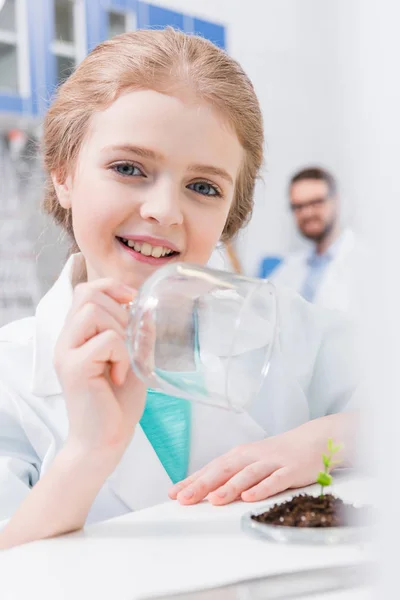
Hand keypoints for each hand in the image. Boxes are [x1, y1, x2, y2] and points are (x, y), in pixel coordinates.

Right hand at [54, 278, 147, 460]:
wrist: (106, 441)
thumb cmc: (118, 404)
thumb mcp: (133, 359)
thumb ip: (137, 334)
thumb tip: (148, 309)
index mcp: (78, 335)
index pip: (85, 290)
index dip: (111, 287)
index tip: (132, 302)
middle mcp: (67, 340)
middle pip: (88, 294)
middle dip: (119, 313)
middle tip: (127, 344)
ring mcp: (66, 352)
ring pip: (95, 312)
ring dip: (120, 333)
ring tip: (123, 361)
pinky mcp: (74, 367)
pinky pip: (107, 340)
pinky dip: (122, 355)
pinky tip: (120, 376)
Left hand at [169, 417, 346, 505]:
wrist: (312, 440)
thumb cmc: (276, 455)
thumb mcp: (250, 462)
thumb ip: (230, 476)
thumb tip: (204, 492)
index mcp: (238, 455)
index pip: (211, 469)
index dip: (192, 481)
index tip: (173, 494)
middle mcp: (251, 457)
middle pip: (224, 470)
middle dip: (203, 485)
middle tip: (184, 499)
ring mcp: (271, 463)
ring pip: (247, 474)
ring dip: (230, 487)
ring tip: (214, 500)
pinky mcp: (290, 470)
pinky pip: (275, 480)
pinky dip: (262, 488)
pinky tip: (250, 497)